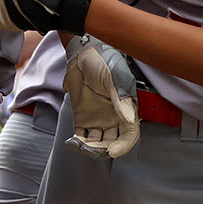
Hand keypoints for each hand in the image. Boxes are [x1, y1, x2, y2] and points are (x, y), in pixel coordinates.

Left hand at [63, 35, 139, 159]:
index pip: (129, 135)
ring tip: (80, 145)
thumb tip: (129, 119)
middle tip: (92, 149)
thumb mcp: (114, 78)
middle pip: (113, 143)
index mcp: (126, 110)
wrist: (83, 52)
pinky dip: (78, 143)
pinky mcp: (82, 118)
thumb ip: (121, 99)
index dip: (123, 146)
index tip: (113, 151)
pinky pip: (81, 136)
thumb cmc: (104, 61)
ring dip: (90, 148)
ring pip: (97, 143)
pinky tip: (73, 143)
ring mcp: (98, 119)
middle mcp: (114, 118)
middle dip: (104, 150)